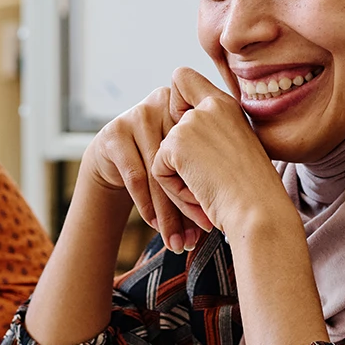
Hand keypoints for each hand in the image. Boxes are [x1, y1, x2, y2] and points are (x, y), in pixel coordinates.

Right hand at [81, 86, 202, 253]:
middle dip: (190, 203)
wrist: (115, 157)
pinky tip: (155, 225)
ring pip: (158, 172)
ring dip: (168, 212)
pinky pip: (135, 175)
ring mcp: (136, 115)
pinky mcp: (114, 134)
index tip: (216, 217)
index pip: (202, 147)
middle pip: (180, 160)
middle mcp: (162, 104)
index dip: (211, 182)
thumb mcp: (185, 157)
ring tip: (178, 241)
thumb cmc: (161, 161)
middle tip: (201, 234)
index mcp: (189, 104)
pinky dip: (147, 205)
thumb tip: (230, 215)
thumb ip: (206, 170)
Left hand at [151, 68, 291, 239]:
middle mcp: (210, 105)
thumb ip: (210, 133)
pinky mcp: (176, 143)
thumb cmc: (253, 191)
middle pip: (166, 122)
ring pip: (163, 153)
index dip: (175, 104)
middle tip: (209, 179)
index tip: (192, 136)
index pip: (182, 77)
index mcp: (226, 105)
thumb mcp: (236, 149)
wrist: (260, 211)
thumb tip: (176, 136)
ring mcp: (192, 122)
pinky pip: (158, 170)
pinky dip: (175, 190)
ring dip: (179, 179)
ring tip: (210, 191)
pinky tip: (201, 195)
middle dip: (178, 158)